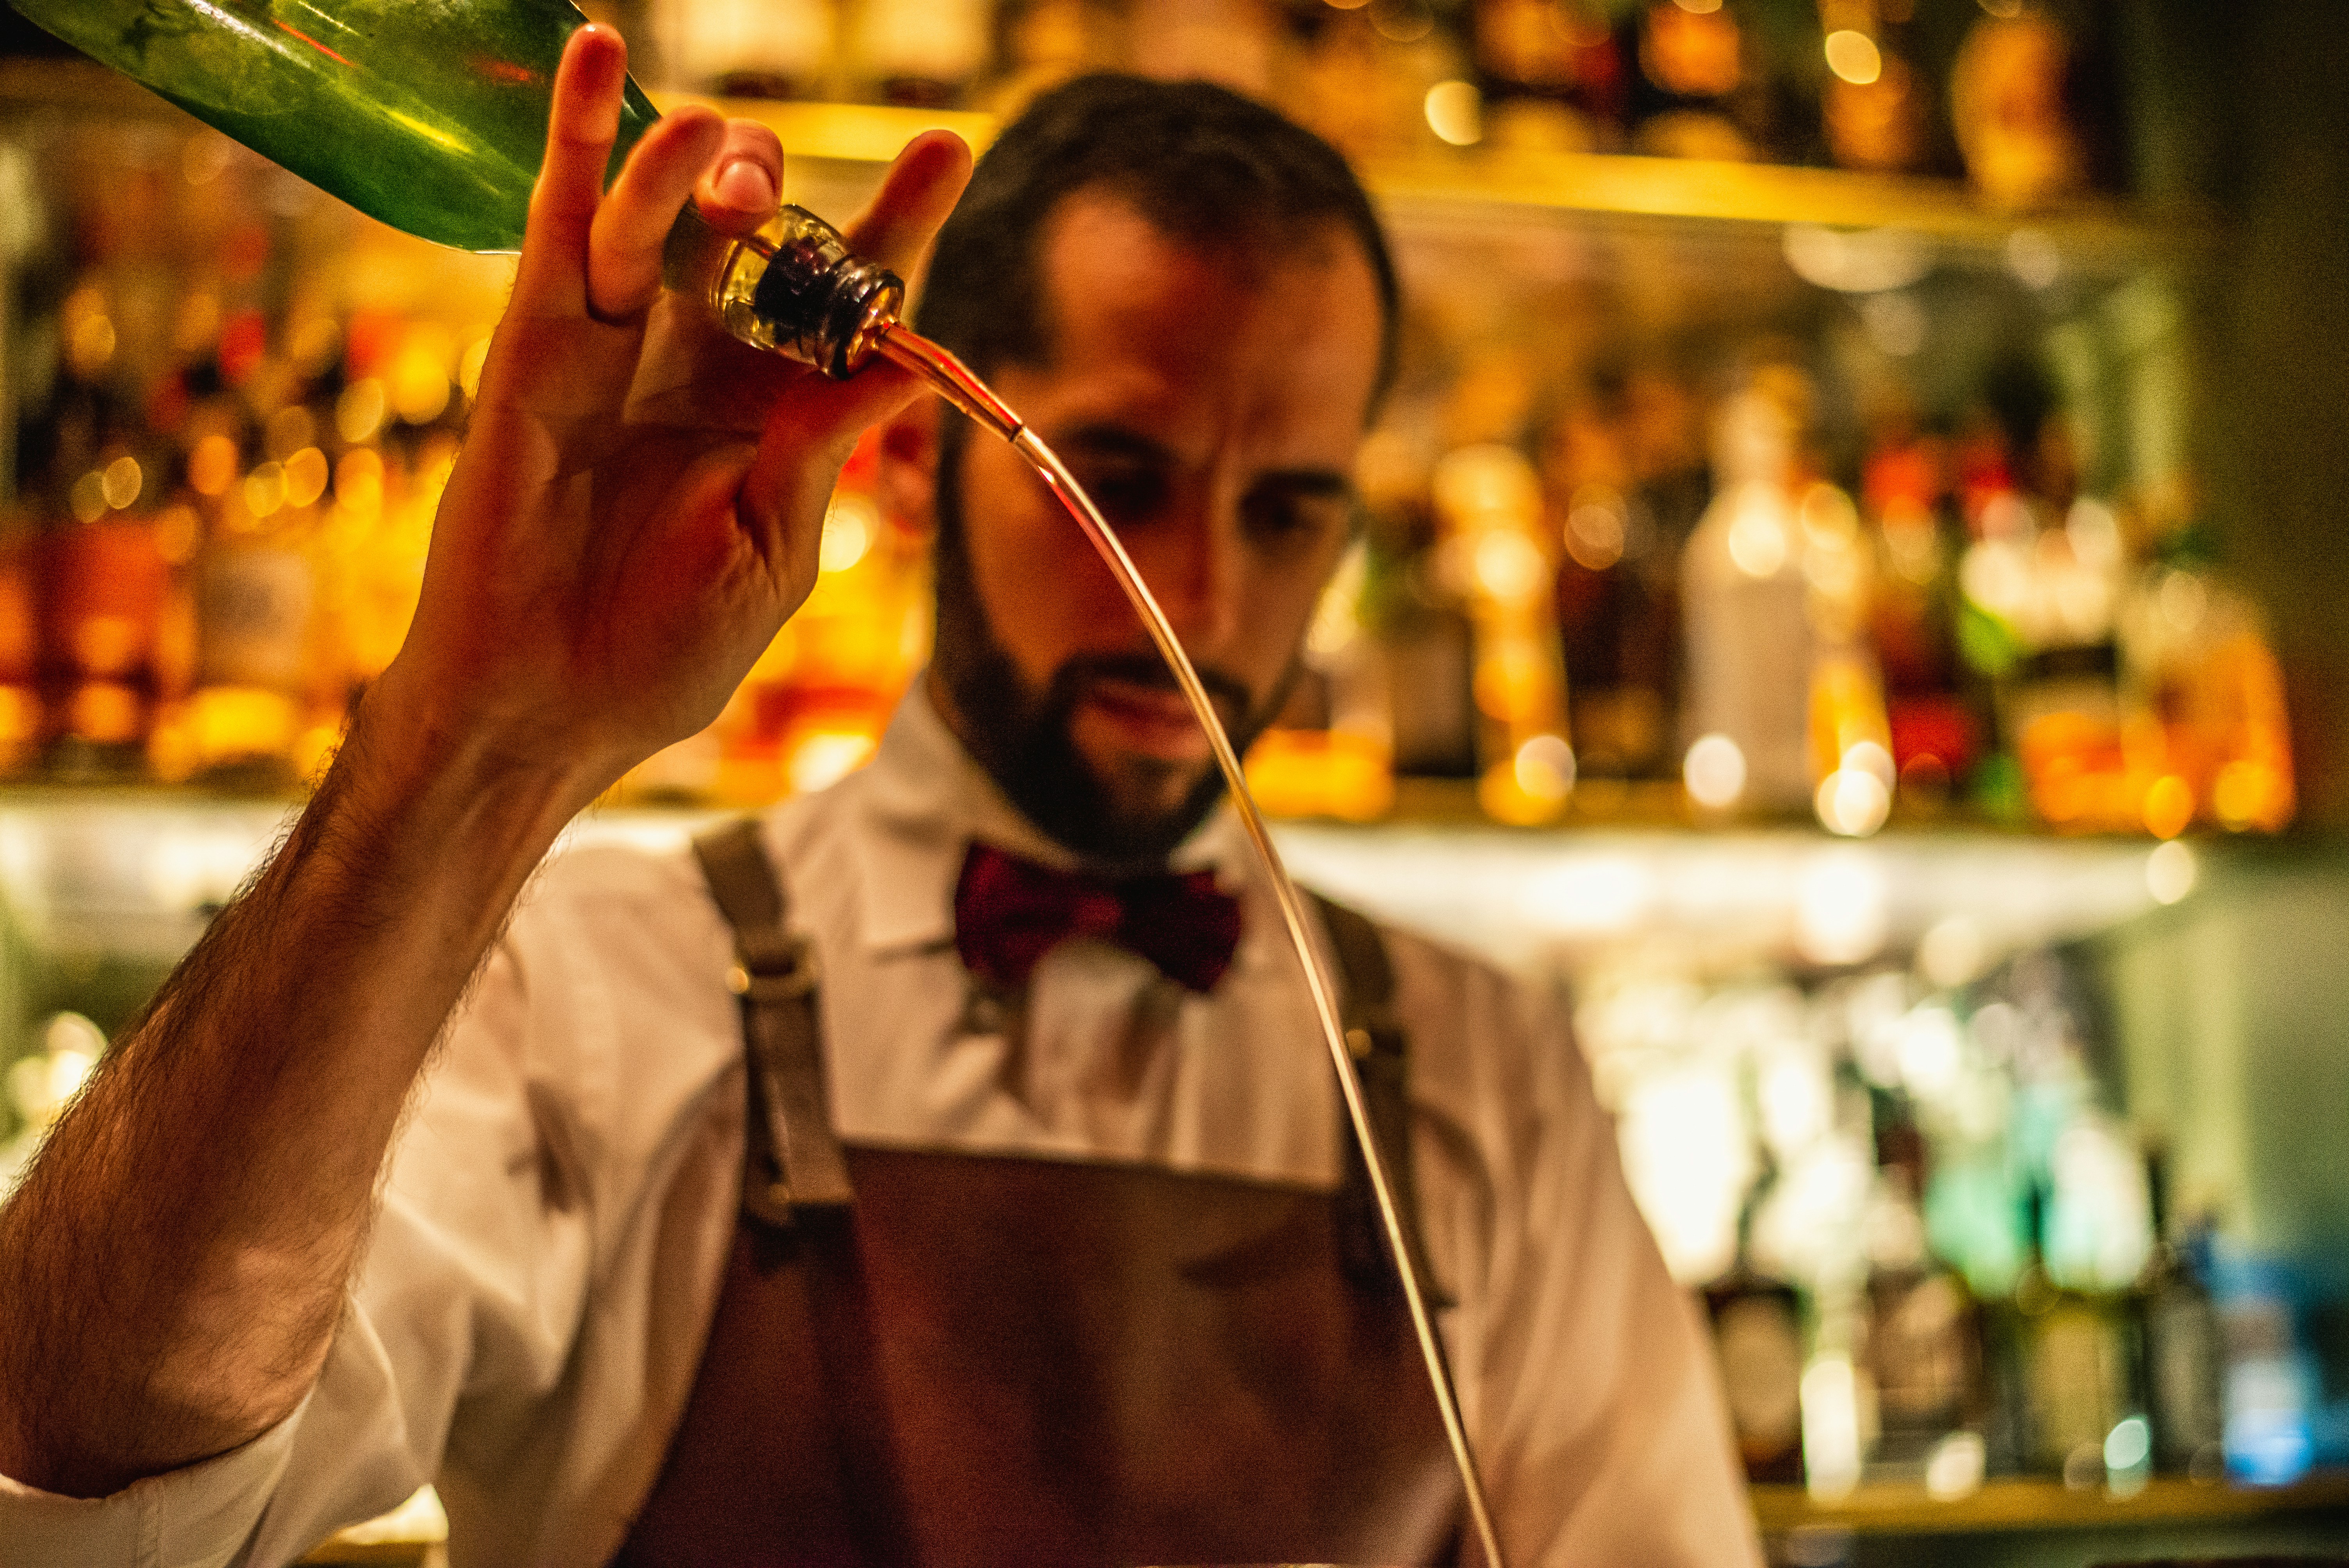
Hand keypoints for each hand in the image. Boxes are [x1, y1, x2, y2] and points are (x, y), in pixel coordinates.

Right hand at [373, 24, 970, 799]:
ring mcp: (617, 345)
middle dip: (782, 196)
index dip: (897, 222)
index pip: (848, 296)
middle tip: (784, 208)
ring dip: (692, 164)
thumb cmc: (662, 650)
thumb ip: (825, 447)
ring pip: (664, 217)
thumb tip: (903, 356)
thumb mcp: (775, 548)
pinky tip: (600, 56)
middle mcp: (702, 362)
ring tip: (717, 143)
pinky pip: (561, 225)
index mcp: (776, 413)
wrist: (549, 705)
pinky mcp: (536, 343)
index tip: (953, 146)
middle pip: (758, 236)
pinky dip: (580, 139)